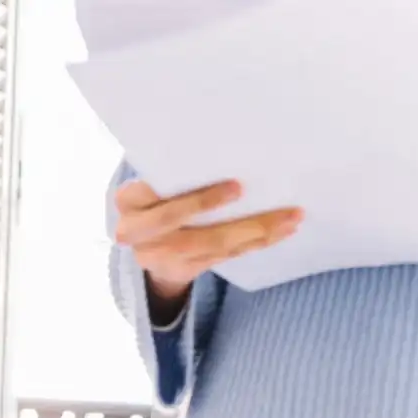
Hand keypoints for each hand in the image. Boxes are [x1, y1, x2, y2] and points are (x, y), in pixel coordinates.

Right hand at [114, 179, 302, 310]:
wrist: (147, 237)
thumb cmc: (159, 194)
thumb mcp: (154, 179)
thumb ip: (176, 171)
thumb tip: (233, 146)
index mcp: (128, 201)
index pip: (154, 196)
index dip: (196, 198)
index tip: (235, 186)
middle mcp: (135, 233)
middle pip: (182, 227)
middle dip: (221, 213)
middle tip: (253, 196)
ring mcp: (157, 257)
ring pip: (210, 246)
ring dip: (254, 231)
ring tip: (290, 216)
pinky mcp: (182, 270)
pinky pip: (224, 257)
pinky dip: (256, 243)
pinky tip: (281, 231)